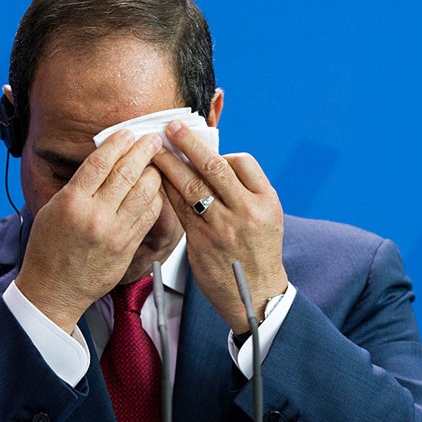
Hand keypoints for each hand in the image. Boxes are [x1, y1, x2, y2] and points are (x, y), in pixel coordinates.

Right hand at [16, 130, 163, 332]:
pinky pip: (148, 216)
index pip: (100, 162)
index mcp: (72, 202)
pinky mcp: (127, 247)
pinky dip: (155, 198)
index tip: (128, 133)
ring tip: (157, 162)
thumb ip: (79, 186)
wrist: (53, 290)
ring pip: (144, 193)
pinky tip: (156, 189)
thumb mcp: (53, 209)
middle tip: (152, 140)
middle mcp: (95, 215)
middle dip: (143, 151)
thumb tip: (104, 162)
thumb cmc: (48, 250)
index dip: (118, 143)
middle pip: (126, 173)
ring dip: (154, 173)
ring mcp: (114, 232)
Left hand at [153, 121, 287, 333]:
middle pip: (213, 168)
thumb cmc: (257, 252)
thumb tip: (213, 164)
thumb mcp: (266, 218)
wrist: (255, 295)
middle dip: (189, 144)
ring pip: (192, 186)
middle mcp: (246, 211)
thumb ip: (243, 193)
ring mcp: (222, 227)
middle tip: (171, 127)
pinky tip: (156, 179)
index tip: (205, 150)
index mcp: (266, 201)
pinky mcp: (201, 242)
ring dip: (170, 164)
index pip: (242, 162)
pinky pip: (180, 208)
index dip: (221, 152)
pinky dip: (167, 190)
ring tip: (155, 149)